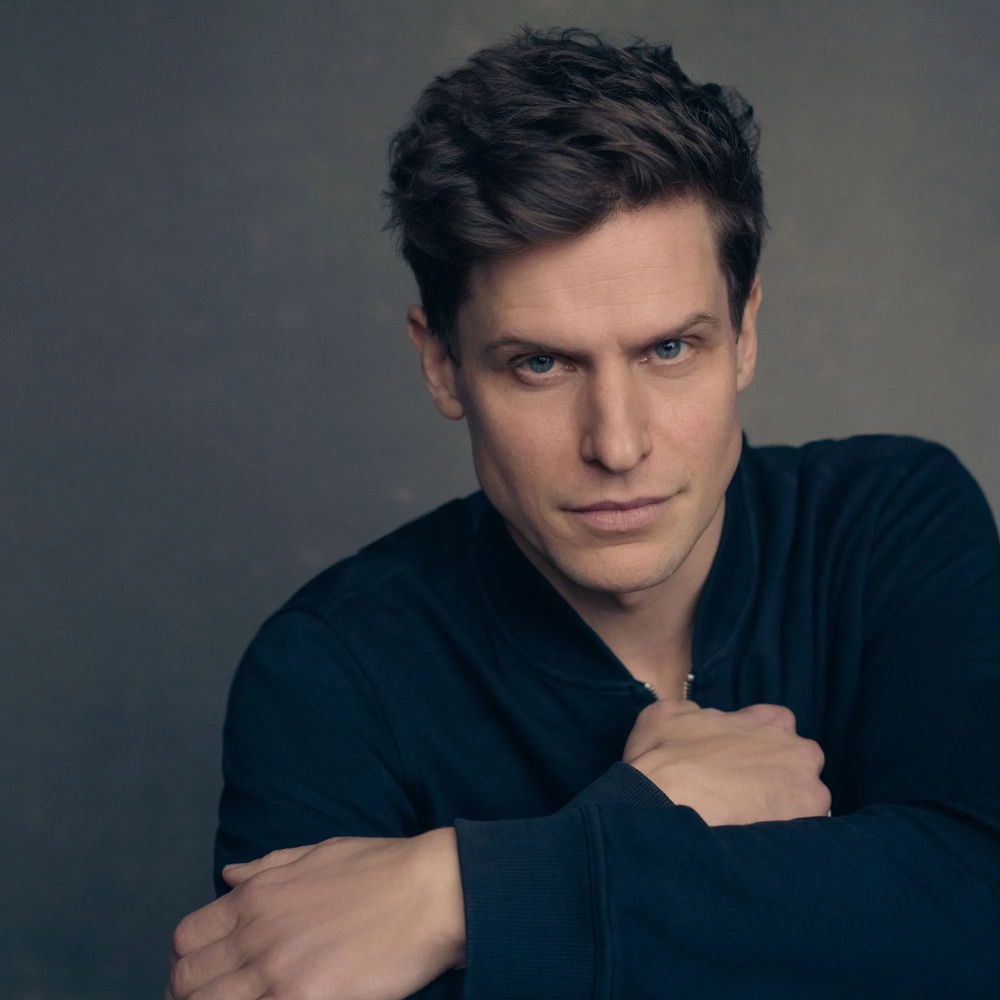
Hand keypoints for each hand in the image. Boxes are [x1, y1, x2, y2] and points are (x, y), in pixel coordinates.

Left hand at [166, 828, 465, 999]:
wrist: (429, 891)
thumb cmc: (383, 869)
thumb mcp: (319, 853)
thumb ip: (268, 867)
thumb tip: (229, 874)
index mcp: (256, 895)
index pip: (186, 939)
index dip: (189, 963)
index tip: (207, 977)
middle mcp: (255, 934)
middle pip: (186, 982)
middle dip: (193, 996)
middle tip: (224, 998)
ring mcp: (274, 973)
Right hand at [623, 700, 829, 825]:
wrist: (664, 812)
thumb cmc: (661, 760)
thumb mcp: (665, 716)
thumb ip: (693, 712)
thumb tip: (697, 718)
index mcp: (772, 721)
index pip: (779, 725)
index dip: (757, 742)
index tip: (736, 760)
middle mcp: (799, 752)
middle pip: (797, 765)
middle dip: (776, 776)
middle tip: (740, 795)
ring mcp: (809, 793)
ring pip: (803, 803)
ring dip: (781, 812)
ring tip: (744, 825)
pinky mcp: (806, 833)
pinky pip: (802, 839)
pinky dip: (781, 842)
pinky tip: (750, 845)